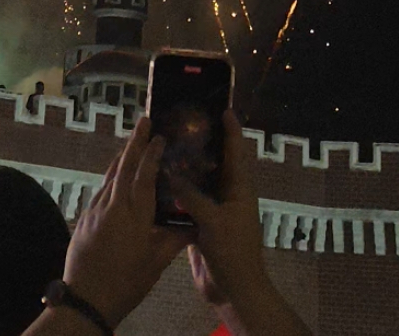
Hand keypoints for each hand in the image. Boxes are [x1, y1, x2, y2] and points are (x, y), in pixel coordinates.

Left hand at [62, 115, 184, 328]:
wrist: (86, 300)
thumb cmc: (126, 283)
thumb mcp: (155, 264)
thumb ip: (174, 240)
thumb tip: (195, 225)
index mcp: (134, 215)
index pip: (144, 175)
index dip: (152, 153)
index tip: (160, 136)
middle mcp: (114, 206)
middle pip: (124, 166)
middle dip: (135, 141)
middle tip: (144, 120)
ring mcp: (96, 210)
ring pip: (111, 175)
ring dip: (122, 157)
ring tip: (132, 143)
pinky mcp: (84, 218)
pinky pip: (101, 189)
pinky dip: (111, 176)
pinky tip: (116, 177)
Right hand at [175, 110, 266, 308]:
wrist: (233, 288)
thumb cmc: (232, 250)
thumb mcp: (213, 221)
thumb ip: (192, 196)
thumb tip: (171, 173)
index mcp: (239, 188)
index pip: (236, 151)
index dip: (231, 130)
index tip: (224, 108)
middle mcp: (228, 194)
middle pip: (216, 163)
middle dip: (205, 144)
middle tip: (186, 124)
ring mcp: (215, 210)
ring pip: (201, 182)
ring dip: (187, 168)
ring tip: (169, 148)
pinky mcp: (202, 224)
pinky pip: (189, 202)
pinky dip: (177, 192)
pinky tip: (160, 183)